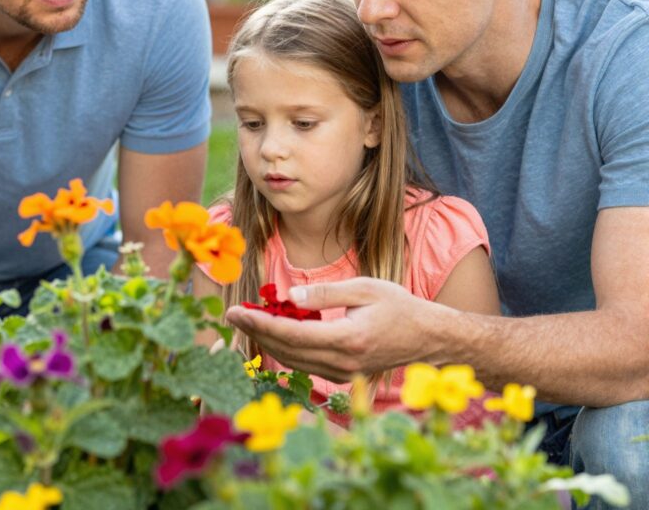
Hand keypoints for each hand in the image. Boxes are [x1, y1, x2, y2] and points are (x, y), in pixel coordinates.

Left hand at [225, 277, 450, 381]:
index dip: (259, 324)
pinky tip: (273, 332)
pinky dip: (285, 349)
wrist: (430, 338)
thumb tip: (289, 297)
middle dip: (255, 332)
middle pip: (286, 350)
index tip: (235, 312)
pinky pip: (305, 364)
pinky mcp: (343, 375)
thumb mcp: (365, 288)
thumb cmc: (400, 307)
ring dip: (266, 341)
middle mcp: (342, 362)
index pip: (291, 334)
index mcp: (347, 339)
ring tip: (247, 321)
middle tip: (232, 315)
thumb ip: (325, 293)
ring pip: (292, 361)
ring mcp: (343, 373)